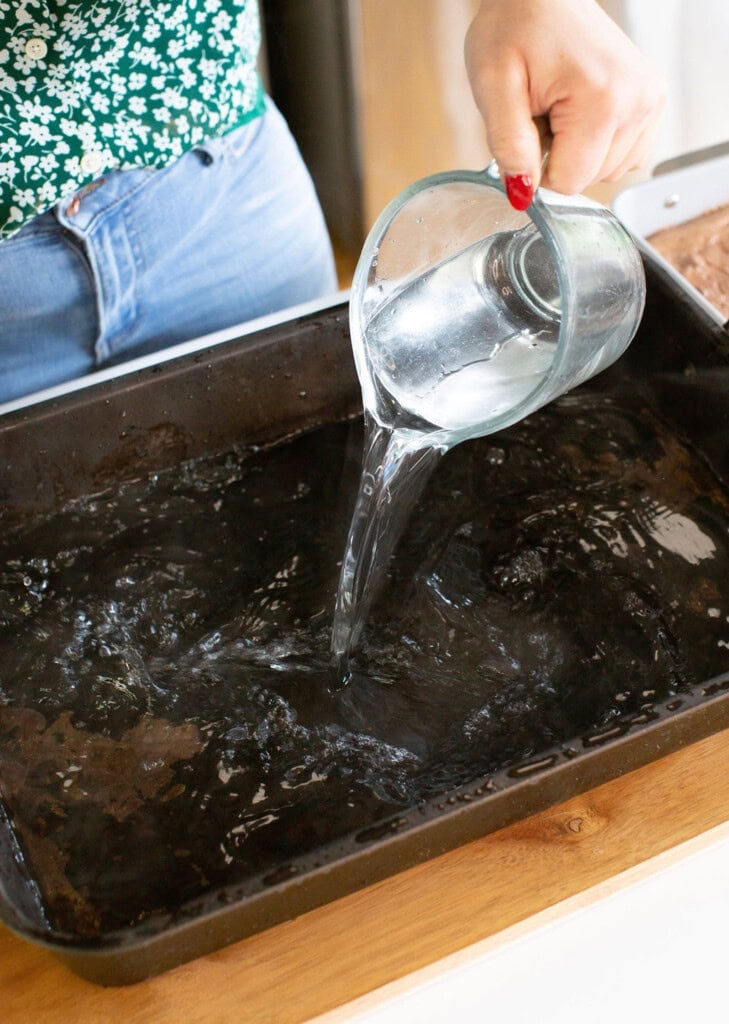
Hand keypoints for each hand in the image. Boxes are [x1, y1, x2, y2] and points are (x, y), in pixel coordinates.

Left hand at [465, 0, 665, 207]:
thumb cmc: (515, 27)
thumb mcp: (493, 86)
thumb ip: (508, 146)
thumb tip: (523, 192)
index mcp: (603, 99)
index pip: (568, 182)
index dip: (537, 166)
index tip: (530, 126)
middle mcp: (638, 101)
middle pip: (590, 179)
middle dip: (558, 155)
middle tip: (544, 110)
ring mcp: (650, 101)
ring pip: (607, 171)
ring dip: (577, 150)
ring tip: (561, 106)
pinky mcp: (652, 101)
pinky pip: (624, 156)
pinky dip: (598, 144)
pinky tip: (581, 111)